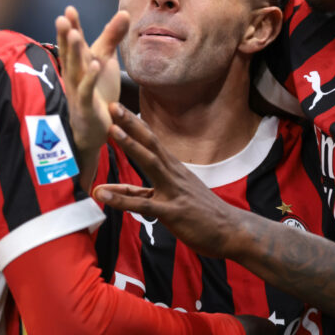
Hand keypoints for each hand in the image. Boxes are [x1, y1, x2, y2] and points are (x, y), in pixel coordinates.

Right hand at [56, 7, 128, 187]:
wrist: (94, 131)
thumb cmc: (98, 93)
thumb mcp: (106, 61)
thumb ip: (113, 37)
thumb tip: (124, 12)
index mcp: (79, 65)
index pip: (74, 44)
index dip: (71, 27)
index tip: (69, 10)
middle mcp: (75, 76)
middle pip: (70, 54)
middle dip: (66, 36)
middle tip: (63, 18)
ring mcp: (78, 91)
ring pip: (75, 70)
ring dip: (74, 53)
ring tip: (75, 34)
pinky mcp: (87, 106)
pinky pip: (87, 91)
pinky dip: (90, 78)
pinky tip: (95, 65)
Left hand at [93, 102, 244, 258]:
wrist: (232, 230)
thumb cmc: (200, 213)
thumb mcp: (169, 197)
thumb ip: (137, 193)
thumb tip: (108, 189)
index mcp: (173, 168)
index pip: (151, 141)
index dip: (135, 124)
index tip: (119, 108)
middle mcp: (173, 174)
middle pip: (150, 143)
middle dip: (131, 124)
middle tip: (114, 105)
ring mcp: (174, 191)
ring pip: (150, 163)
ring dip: (131, 145)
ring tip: (111, 130)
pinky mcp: (172, 212)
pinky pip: (144, 204)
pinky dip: (122, 198)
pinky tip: (103, 195)